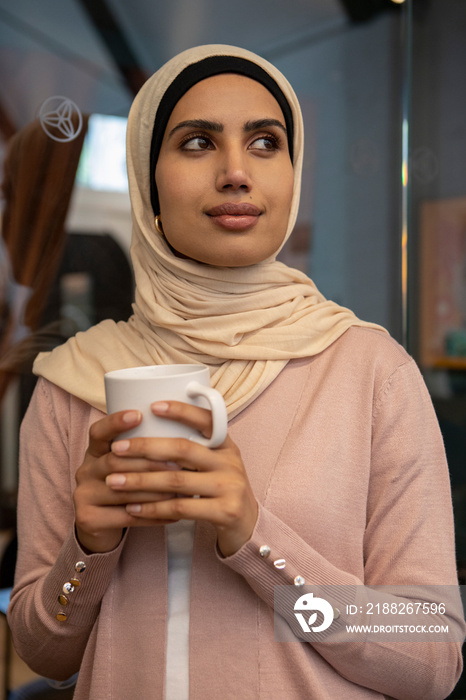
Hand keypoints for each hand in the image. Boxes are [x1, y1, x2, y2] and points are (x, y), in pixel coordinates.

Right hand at [74, 410, 177, 553]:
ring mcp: (83, 495)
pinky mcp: (87, 519)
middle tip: (179, 465)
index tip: (139, 414)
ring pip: (122, 491)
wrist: (101, 526)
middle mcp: (85, 470)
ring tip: (182, 491)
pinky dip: (153, 515)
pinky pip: (126, 517)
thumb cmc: (125, 487)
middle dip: (150, 463)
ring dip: (155, 491)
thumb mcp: (127, 464)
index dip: (116, 422)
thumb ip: (144, 449)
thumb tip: (186, 432)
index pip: (99, 431)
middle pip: (115, 462)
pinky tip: (174, 515)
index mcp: (94, 451)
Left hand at [106, 401, 257, 556]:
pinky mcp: (225, 511)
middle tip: (117, 449)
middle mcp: (230, 462)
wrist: (248, 526)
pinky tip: (132, 509)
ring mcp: (229, 487)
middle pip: (183, 449)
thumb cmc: (221, 490)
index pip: (206, 419)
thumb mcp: (215, 464)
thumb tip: (152, 427)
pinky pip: (180, 508)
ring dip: (140, 481)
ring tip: (113, 481)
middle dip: (145, 447)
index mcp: (226, 445)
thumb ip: (194, 449)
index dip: (181, 411)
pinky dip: (152, 508)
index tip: (152, 406)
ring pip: (176, 480)